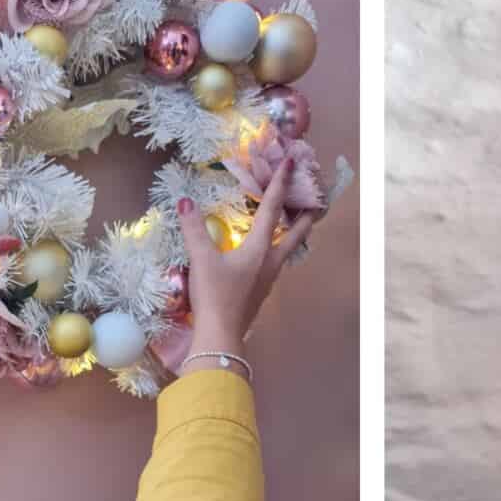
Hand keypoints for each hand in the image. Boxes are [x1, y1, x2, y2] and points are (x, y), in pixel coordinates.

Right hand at [174, 159, 314, 370]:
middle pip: (295, 235)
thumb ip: (193, 229)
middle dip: (305, 218)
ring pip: (286, 251)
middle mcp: (270, 262)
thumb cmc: (215, 296)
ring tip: (294, 225)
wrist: (221, 337)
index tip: (292, 163)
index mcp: (259, 249)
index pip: (272, 209)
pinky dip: (276, 251)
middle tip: (315, 204)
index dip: (280, 184)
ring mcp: (267, 280)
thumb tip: (185, 201)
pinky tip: (266, 255)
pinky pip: (273, 264)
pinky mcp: (259, 293)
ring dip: (292, 235)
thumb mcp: (201, 259)